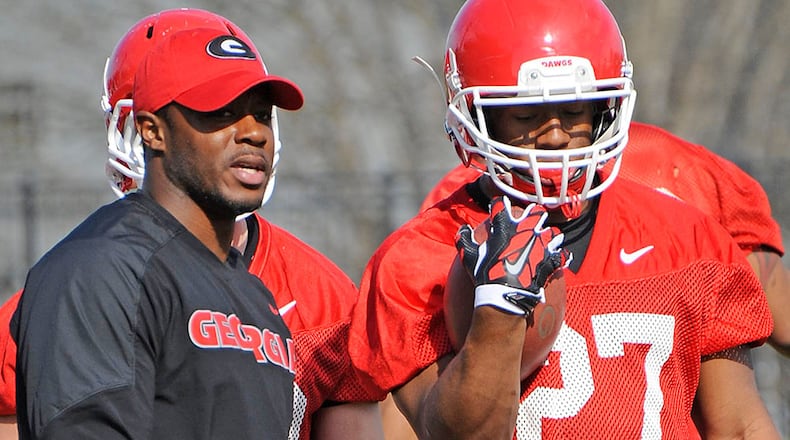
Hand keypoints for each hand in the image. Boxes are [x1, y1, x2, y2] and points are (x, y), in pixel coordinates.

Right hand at [455, 196, 568, 314]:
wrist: (505, 295)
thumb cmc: (485, 274)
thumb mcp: (468, 257)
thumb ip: (464, 240)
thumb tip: (462, 230)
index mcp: (505, 226)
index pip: (501, 204)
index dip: (498, 204)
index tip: (497, 207)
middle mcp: (526, 230)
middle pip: (536, 211)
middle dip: (533, 213)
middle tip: (529, 220)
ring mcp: (541, 244)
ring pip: (552, 231)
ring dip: (548, 235)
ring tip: (544, 239)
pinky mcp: (550, 259)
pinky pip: (559, 254)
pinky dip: (557, 256)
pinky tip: (554, 257)